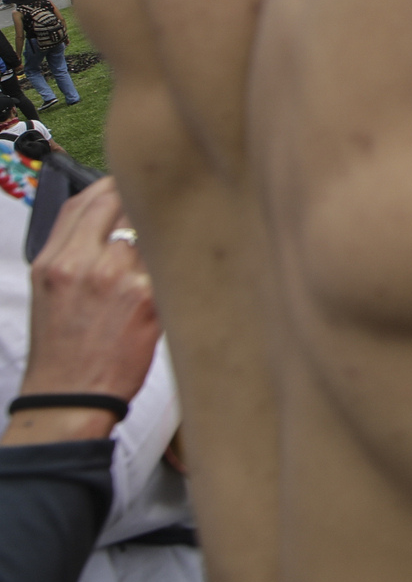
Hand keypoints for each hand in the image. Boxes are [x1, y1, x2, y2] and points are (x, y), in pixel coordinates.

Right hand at [6, 181, 160, 446]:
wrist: (70, 397)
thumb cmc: (63, 348)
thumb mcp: (52, 291)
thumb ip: (76, 251)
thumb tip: (111, 219)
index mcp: (55, 261)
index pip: (87, 201)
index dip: (114, 187)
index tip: (135, 184)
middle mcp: (83, 263)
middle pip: (124, 205)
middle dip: (149, 205)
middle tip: (171, 208)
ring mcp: (117, 278)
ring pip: (157, 233)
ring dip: (169, 240)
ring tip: (181, 251)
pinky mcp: (149, 297)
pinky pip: (175, 264)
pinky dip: (183, 266)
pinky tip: (190, 274)